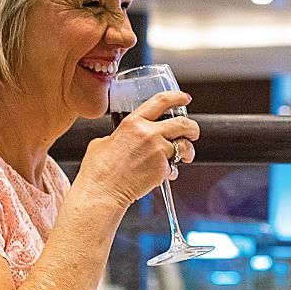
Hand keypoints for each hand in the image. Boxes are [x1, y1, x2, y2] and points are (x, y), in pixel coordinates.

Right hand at [78, 90, 199, 210]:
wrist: (102, 192)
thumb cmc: (98, 171)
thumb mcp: (102, 142)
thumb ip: (119, 136)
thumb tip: (124, 138)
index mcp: (133, 123)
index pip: (161, 101)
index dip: (177, 97)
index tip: (184, 98)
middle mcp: (149, 134)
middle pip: (183, 123)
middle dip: (192, 127)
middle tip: (192, 132)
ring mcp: (158, 151)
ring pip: (185, 145)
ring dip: (188, 151)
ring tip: (185, 156)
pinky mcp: (163, 168)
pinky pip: (175, 166)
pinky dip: (172, 170)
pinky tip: (165, 174)